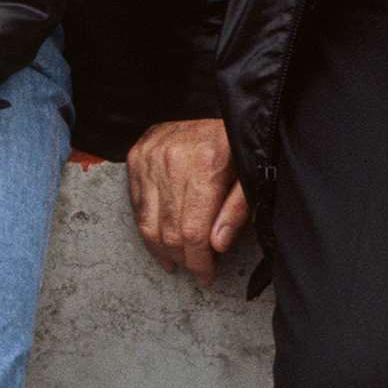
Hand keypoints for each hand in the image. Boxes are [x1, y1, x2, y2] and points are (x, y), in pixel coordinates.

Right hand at [127, 117, 246, 287]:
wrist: (224, 111)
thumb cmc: (239, 149)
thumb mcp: (251, 178)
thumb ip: (236, 212)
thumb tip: (217, 246)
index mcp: (205, 165)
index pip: (193, 231)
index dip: (198, 261)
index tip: (205, 276)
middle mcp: (171, 159)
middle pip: (168, 231)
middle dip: (182, 258)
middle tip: (194, 268)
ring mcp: (149, 156)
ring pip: (147, 222)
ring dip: (160, 249)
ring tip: (175, 260)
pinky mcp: (137, 155)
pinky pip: (137, 205)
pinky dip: (148, 226)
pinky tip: (161, 237)